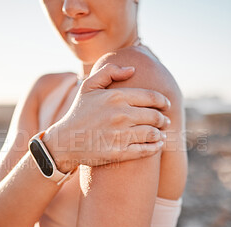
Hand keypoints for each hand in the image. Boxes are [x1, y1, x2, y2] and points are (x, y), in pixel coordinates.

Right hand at [43, 63, 170, 172]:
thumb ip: (109, 72)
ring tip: (161, 134)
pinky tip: (157, 145)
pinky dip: (155, 147)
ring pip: (153, 134)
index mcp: (116, 97)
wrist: (64, 142)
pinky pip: (145, 150)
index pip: (151, 97)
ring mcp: (120, 135)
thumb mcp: (88, 87)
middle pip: (155, 116)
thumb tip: (132, 69)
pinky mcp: (119, 153)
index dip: (163, 102)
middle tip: (165, 121)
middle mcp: (120, 115)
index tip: (166, 105)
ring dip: (161, 134)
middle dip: (163, 119)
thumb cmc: (78, 113)